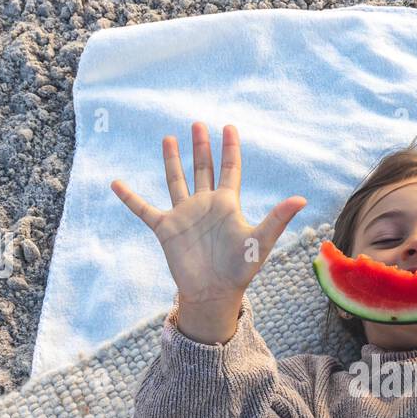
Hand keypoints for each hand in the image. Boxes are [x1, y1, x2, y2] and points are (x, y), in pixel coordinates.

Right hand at [110, 123, 304, 339]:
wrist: (214, 293)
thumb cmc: (240, 270)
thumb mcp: (260, 241)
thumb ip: (277, 218)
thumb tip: (301, 199)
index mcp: (227, 205)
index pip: (230, 169)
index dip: (230, 148)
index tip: (229, 126)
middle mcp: (205, 205)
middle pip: (203, 169)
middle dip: (201, 146)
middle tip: (198, 124)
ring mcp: (184, 215)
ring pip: (176, 181)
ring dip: (172, 160)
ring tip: (169, 137)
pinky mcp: (166, 229)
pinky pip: (144, 209)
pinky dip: (130, 197)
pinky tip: (116, 183)